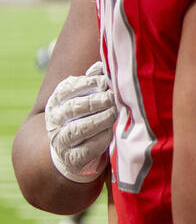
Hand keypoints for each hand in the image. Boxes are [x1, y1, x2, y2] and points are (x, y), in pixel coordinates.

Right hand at [45, 61, 115, 182]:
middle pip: (73, 108)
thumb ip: (93, 82)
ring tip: (113, 114)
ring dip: (99, 120)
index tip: (104, 82)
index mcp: (57, 101)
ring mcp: (61, 140)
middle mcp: (55, 120)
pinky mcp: (72, 158)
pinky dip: (100, 140)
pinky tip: (111, 133)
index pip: (67, 89)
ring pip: (78, 129)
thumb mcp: (84, 97)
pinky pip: (86, 149)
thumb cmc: (84, 116)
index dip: (86, 84)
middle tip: (112, 98)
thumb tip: (102, 66)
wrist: (70, 150)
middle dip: (94, 102)